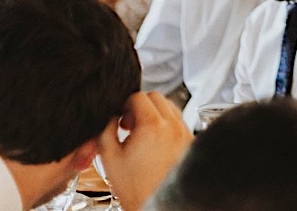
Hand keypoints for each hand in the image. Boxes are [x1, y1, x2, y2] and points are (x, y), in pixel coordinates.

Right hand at [97, 91, 192, 210]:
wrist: (157, 204)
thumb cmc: (136, 187)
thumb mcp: (109, 157)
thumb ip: (106, 130)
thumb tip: (110, 116)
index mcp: (152, 126)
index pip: (139, 96)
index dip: (125, 105)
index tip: (121, 117)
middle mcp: (173, 126)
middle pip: (156, 97)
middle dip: (140, 107)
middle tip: (129, 124)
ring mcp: (185, 133)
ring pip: (170, 107)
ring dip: (154, 114)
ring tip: (142, 133)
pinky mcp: (190, 141)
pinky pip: (179, 122)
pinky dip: (166, 124)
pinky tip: (155, 142)